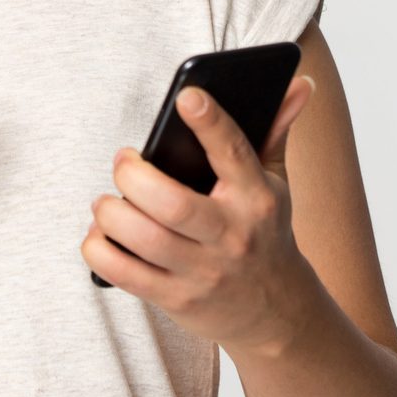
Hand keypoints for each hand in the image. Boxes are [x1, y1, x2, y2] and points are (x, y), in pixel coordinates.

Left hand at [82, 76, 320, 353]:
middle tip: (123, 161)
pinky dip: (99, 250)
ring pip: (143, 238)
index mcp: (256, 198)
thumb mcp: (276, 184)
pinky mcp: (178, 300)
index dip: (210, 122)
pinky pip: (124, 274)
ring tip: (106, 200)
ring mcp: (204, 272)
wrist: (278, 314)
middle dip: (132, 175)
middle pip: (171, 203)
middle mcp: (231, 236)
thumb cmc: (264, 233)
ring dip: (110, 212)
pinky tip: (99, 235)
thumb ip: (276, 132)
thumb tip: (298, 82)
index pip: (233, 153)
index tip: (187, 95)